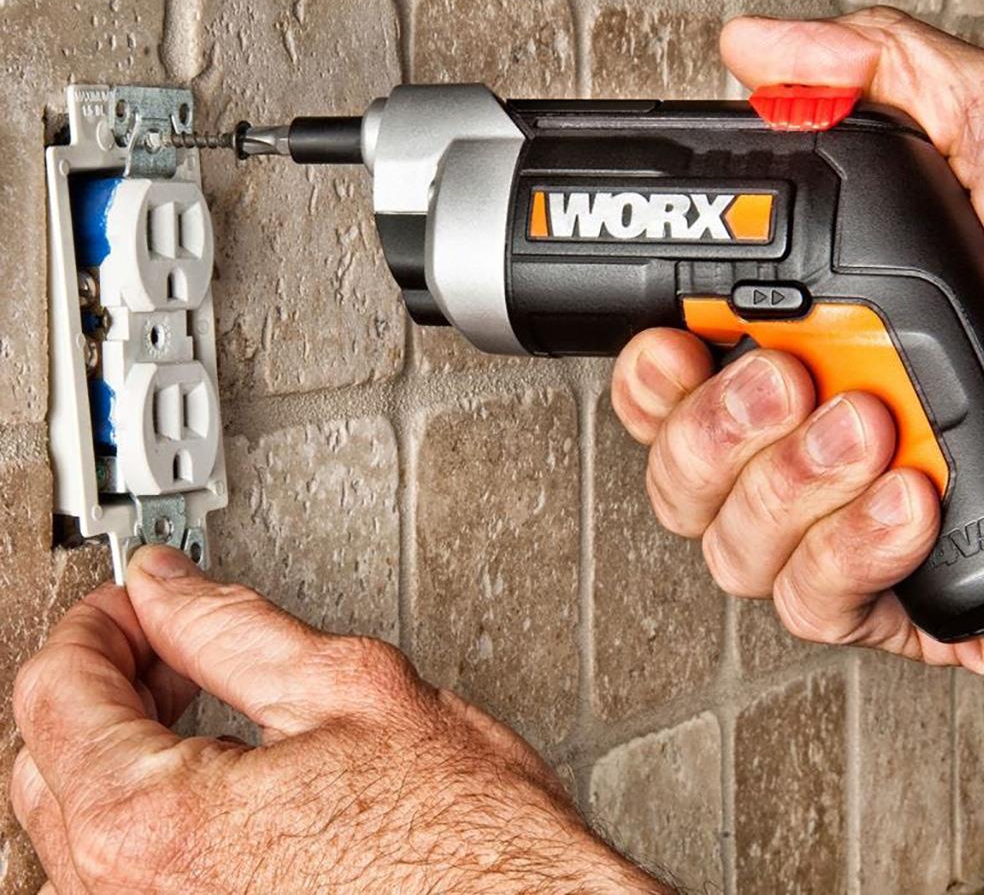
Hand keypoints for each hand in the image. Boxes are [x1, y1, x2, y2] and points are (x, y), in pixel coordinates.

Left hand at [11, 548, 664, 893]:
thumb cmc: (469, 846)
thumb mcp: (352, 690)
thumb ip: (233, 627)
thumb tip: (168, 585)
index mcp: (158, 827)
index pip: (57, 692)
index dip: (100, 620)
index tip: (139, 596)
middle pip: (47, 758)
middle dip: (104, 676)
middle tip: (169, 635)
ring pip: (76, 822)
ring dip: (119, 737)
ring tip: (190, 689)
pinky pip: (122, 873)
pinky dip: (145, 800)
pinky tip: (208, 767)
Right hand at [613, 7, 983, 672]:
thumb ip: (878, 80)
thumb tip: (759, 49)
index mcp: (805, 350)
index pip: (668, 387)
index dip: (644, 375)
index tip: (672, 341)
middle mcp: (806, 443)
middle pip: (675, 477)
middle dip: (710, 432)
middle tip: (787, 381)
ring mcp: (843, 524)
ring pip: (730, 547)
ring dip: (779, 488)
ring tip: (861, 429)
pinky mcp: (893, 598)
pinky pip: (813, 603)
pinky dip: (845, 555)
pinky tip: (904, 498)